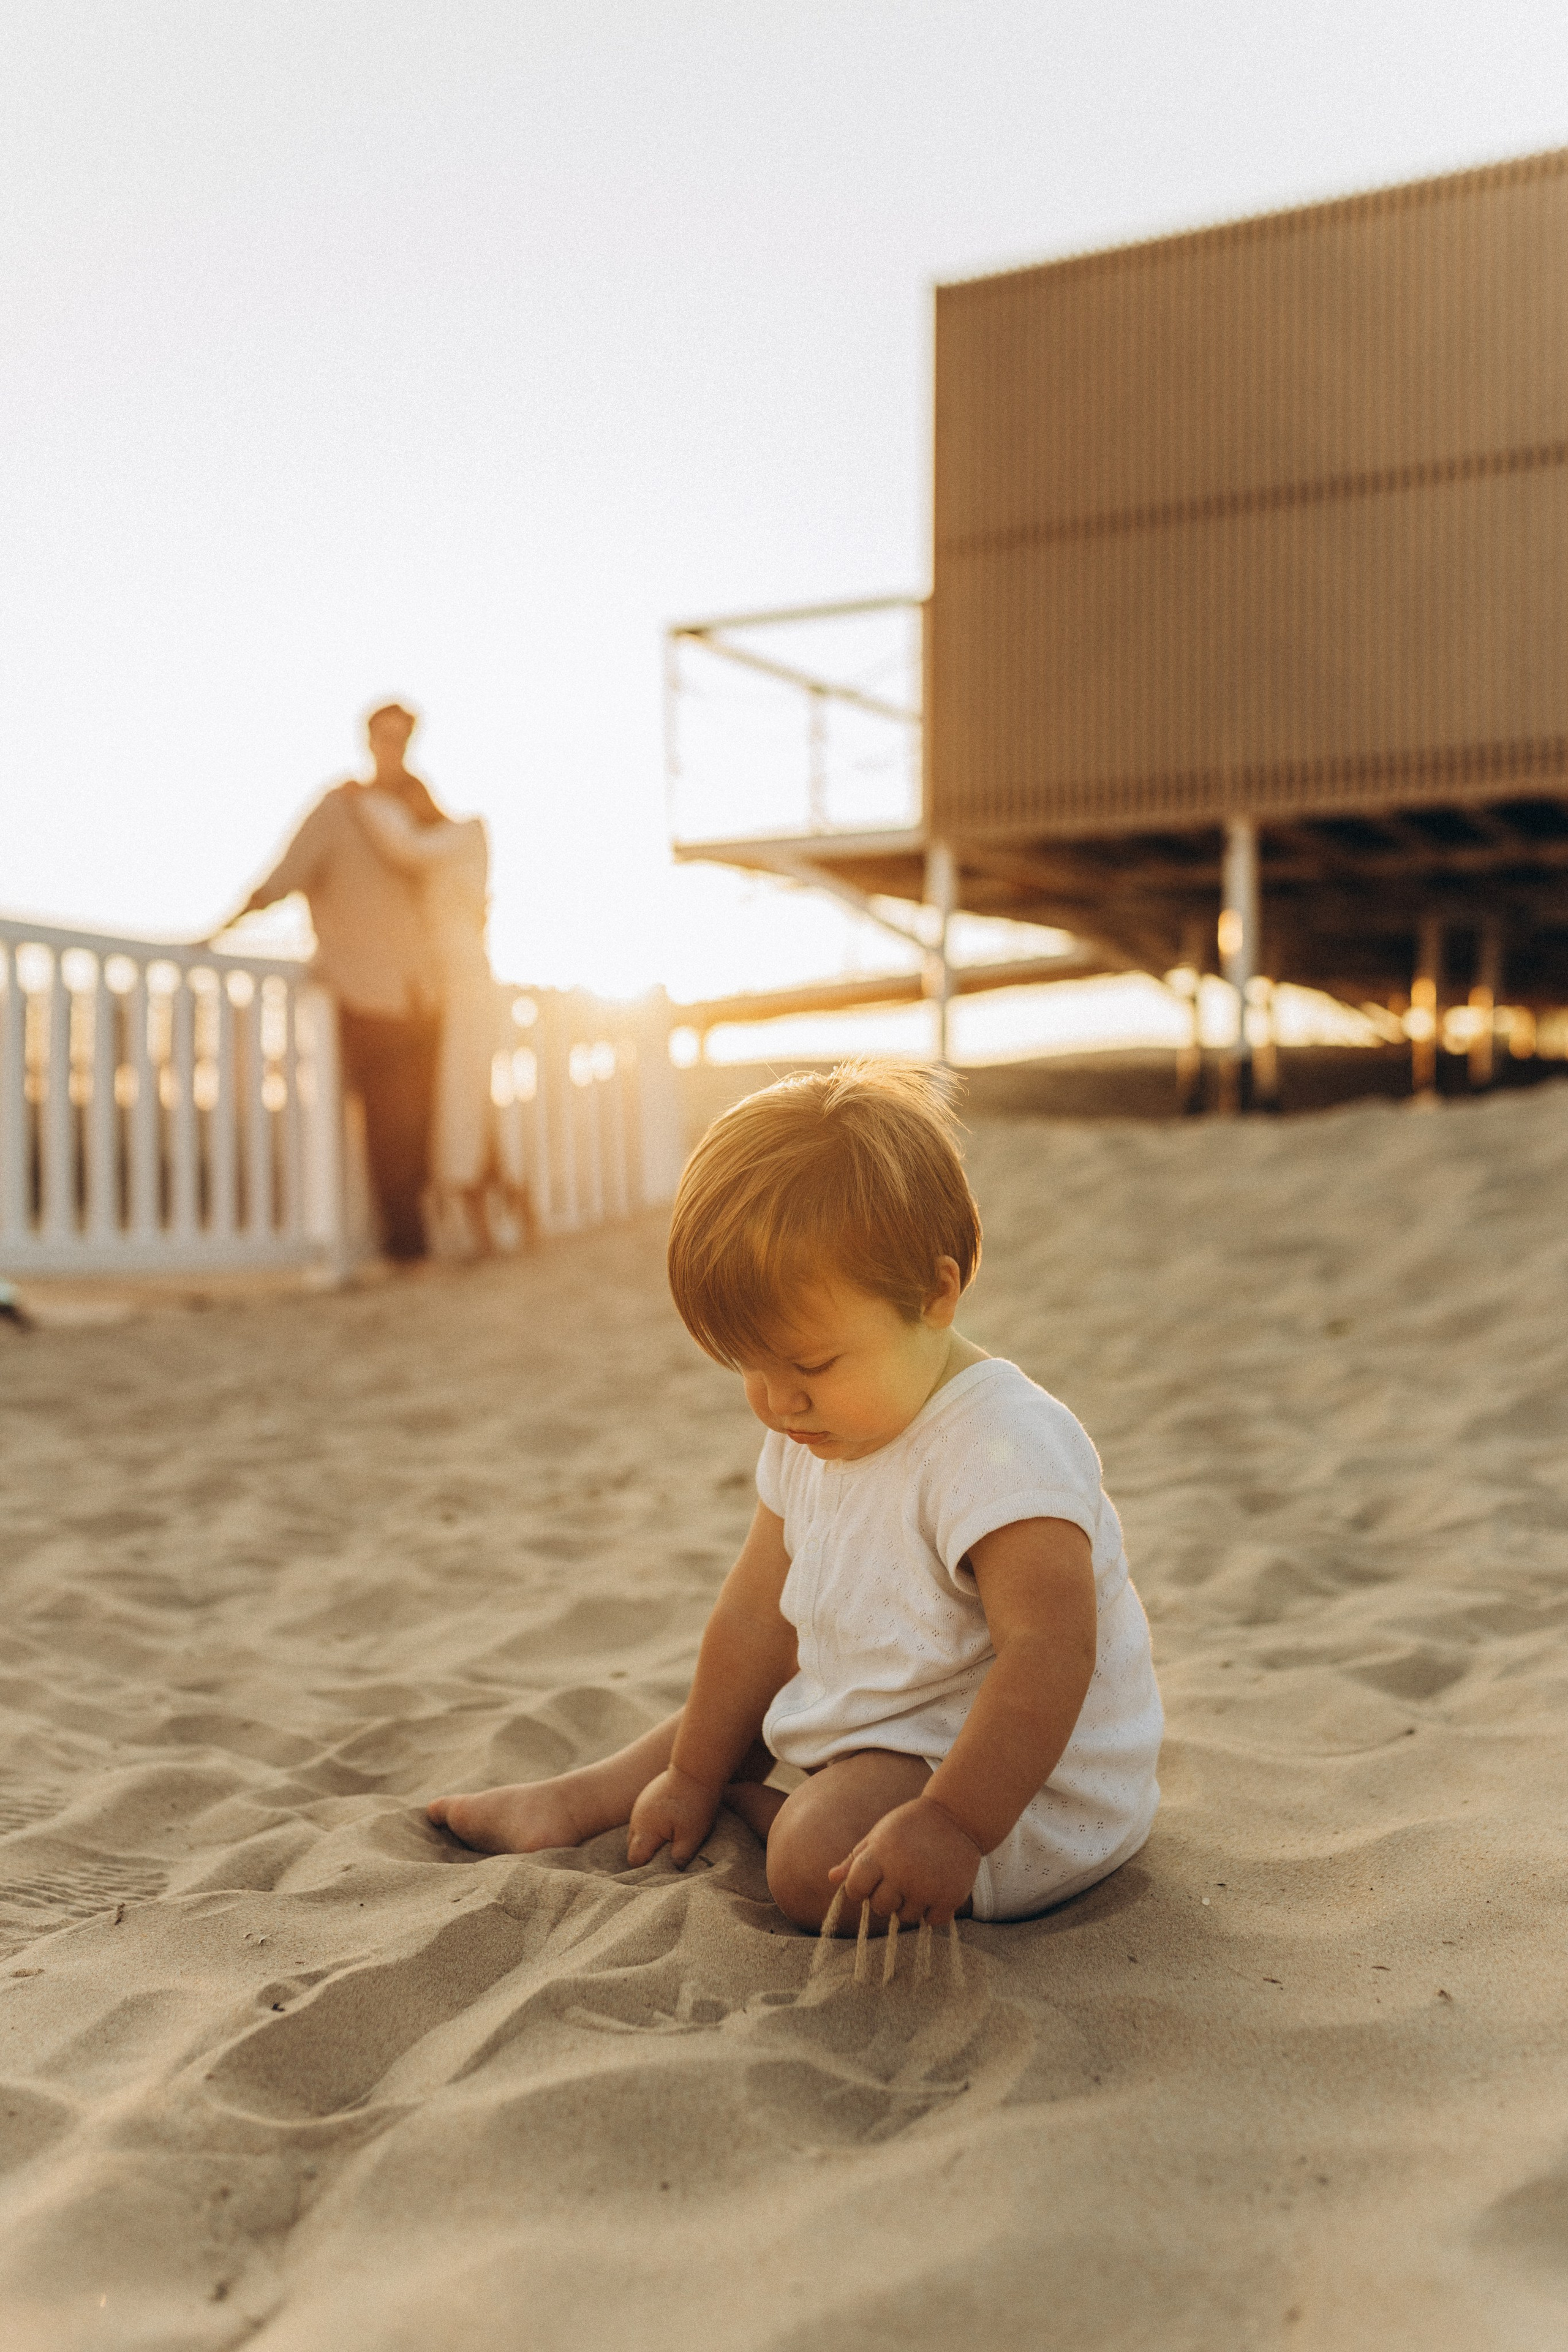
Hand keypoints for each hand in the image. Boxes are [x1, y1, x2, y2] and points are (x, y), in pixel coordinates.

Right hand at [626, 1764, 722, 1868]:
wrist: (697, 1769)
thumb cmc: (695, 1804)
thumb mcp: (692, 1836)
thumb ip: (680, 1857)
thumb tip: (673, 1872)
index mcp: (645, 1830)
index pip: (635, 1859)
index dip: (644, 1869)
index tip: (659, 1871)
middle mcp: (637, 1818)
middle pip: (634, 1846)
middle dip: (646, 1855)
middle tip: (664, 1859)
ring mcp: (640, 1806)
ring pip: (638, 1832)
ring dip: (649, 1840)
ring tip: (667, 1842)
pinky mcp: (647, 1797)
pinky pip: (644, 1819)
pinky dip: (652, 1827)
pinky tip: (667, 1825)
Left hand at [828, 1795, 981, 1925]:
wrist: (958, 1816)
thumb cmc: (912, 1824)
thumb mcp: (880, 1834)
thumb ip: (855, 1859)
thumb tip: (831, 1878)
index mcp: (880, 1855)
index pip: (855, 1889)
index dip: (860, 1887)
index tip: (871, 1878)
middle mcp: (902, 1873)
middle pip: (879, 1907)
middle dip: (885, 1897)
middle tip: (899, 1878)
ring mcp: (927, 1888)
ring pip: (906, 1917)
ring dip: (910, 1904)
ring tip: (920, 1880)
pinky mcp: (950, 1897)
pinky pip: (932, 1921)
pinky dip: (933, 1911)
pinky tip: (937, 1889)